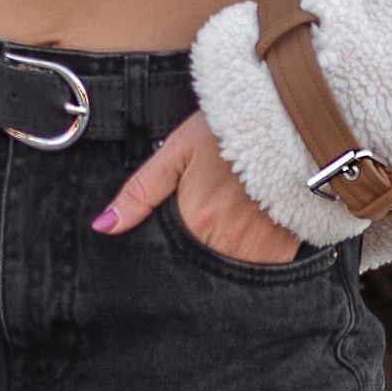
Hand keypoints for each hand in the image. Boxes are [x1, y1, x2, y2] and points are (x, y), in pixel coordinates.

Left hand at [94, 107, 304, 266]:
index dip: (171, 246)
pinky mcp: (286, 251)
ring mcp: (260, 251)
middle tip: (208, 221)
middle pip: (200, 265)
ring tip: (230, 225)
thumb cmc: (230, 130)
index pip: (171, 256)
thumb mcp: (177, 151)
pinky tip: (253, 231)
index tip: (179, 231)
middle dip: (197, 252)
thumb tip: (103, 226)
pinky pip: (262, 270)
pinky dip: (254, 257)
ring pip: (230, 271)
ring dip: (224, 256)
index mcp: (197, 222)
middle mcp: (227, 244)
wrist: (288, 118)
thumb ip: (140, 192)